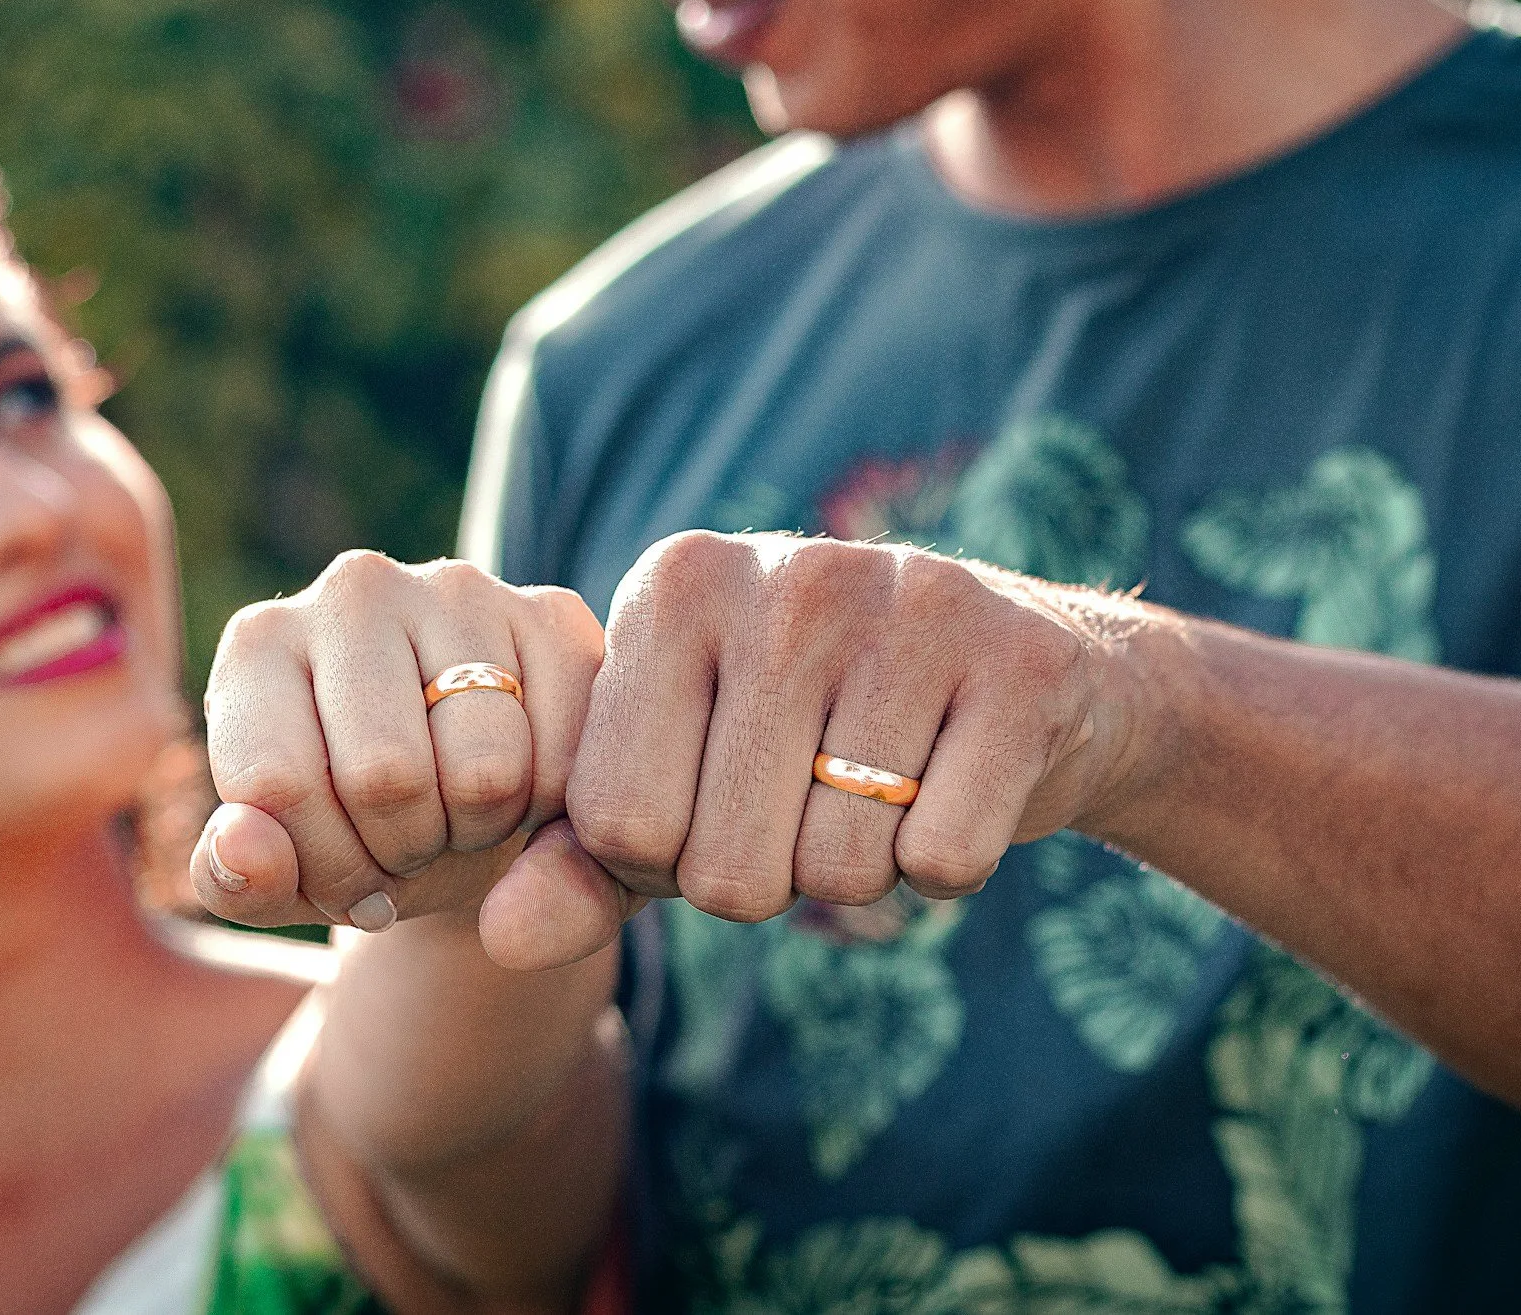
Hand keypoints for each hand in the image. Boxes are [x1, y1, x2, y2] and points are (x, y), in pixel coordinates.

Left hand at [192, 552, 629, 959]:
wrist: (461, 798)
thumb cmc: (354, 832)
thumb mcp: (286, 878)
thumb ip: (241, 878)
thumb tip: (242, 846)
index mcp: (259, 644)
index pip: (278, 784)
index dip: (324, 868)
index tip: (345, 875)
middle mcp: (353, 589)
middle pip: (386, 777)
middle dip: (406, 851)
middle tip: (411, 843)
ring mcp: (457, 588)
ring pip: (485, 772)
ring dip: (480, 832)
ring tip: (461, 814)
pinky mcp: (551, 610)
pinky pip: (565, 756)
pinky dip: (548, 808)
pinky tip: (522, 787)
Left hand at [537, 532, 1142, 931]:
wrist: (1021, 677)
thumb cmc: (813, 736)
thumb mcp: (681, 776)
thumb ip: (579, 859)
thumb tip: (499, 942)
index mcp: (675, 586)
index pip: (619, 823)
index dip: (669, 860)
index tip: (718, 798)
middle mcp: (785, 577)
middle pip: (728, 868)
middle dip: (769, 877)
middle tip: (813, 803)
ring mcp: (910, 607)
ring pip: (840, 871)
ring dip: (861, 872)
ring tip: (886, 789)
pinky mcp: (1017, 664)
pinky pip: (945, 859)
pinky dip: (948, 866)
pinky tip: (956, 784)